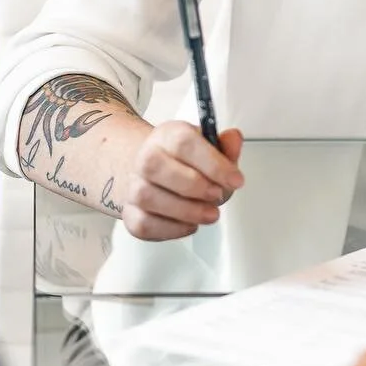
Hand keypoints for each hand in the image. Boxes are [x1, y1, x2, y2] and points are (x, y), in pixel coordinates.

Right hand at [122, 123, 244, 241]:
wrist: (155, 176)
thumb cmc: (187, 164)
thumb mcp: (210, 150)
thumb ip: (225, 147)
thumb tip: (233, 139)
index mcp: (168, 136)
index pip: (183, 142)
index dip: (213, 163)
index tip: (235, 180)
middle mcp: (146, 157)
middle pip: (156, 167)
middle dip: (195, 187)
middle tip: (217, 196)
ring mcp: (134, 185)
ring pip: (147, 197)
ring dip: (185, 211)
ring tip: (209, 213)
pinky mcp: (131, 213)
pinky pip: (143, 224)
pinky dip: (171, 229)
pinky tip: (190, 224)